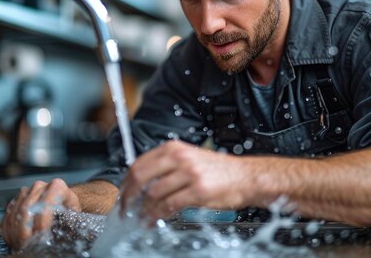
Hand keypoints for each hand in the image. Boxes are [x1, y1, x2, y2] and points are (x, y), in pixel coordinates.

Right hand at [0, 178, 80, 250]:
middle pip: (27, 210)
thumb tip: (64, 232)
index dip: (42, 225)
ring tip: (21, 246)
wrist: (62, 201)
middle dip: (25, 232)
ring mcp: (25, 192)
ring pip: (14, 215)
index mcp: (57, 187)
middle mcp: (39, 187)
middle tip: (27, 246)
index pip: (45, 206)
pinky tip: (14, 242)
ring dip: (15, 234)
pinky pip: (7, 218)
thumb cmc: (69, 210)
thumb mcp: (74, 214)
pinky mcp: (15, 201)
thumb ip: (70, 221)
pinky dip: (8, 232)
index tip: (42, 239)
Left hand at [120, 140, 248, 220]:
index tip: (123, 195)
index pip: (139, 163)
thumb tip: (142, 183)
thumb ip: (167, 165)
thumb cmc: (219, 171)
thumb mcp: (190, 158)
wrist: (247, 176)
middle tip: (125, 209)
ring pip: (153, 194)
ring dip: (143, 210)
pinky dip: (156, 216)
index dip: (126, 182)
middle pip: (140, 176)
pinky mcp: (198, 191)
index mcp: (174, 148)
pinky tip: (153, 221)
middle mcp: (180, 157)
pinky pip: (168, 206)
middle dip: (128, 196)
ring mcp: (189, 173)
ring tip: (142, 218)